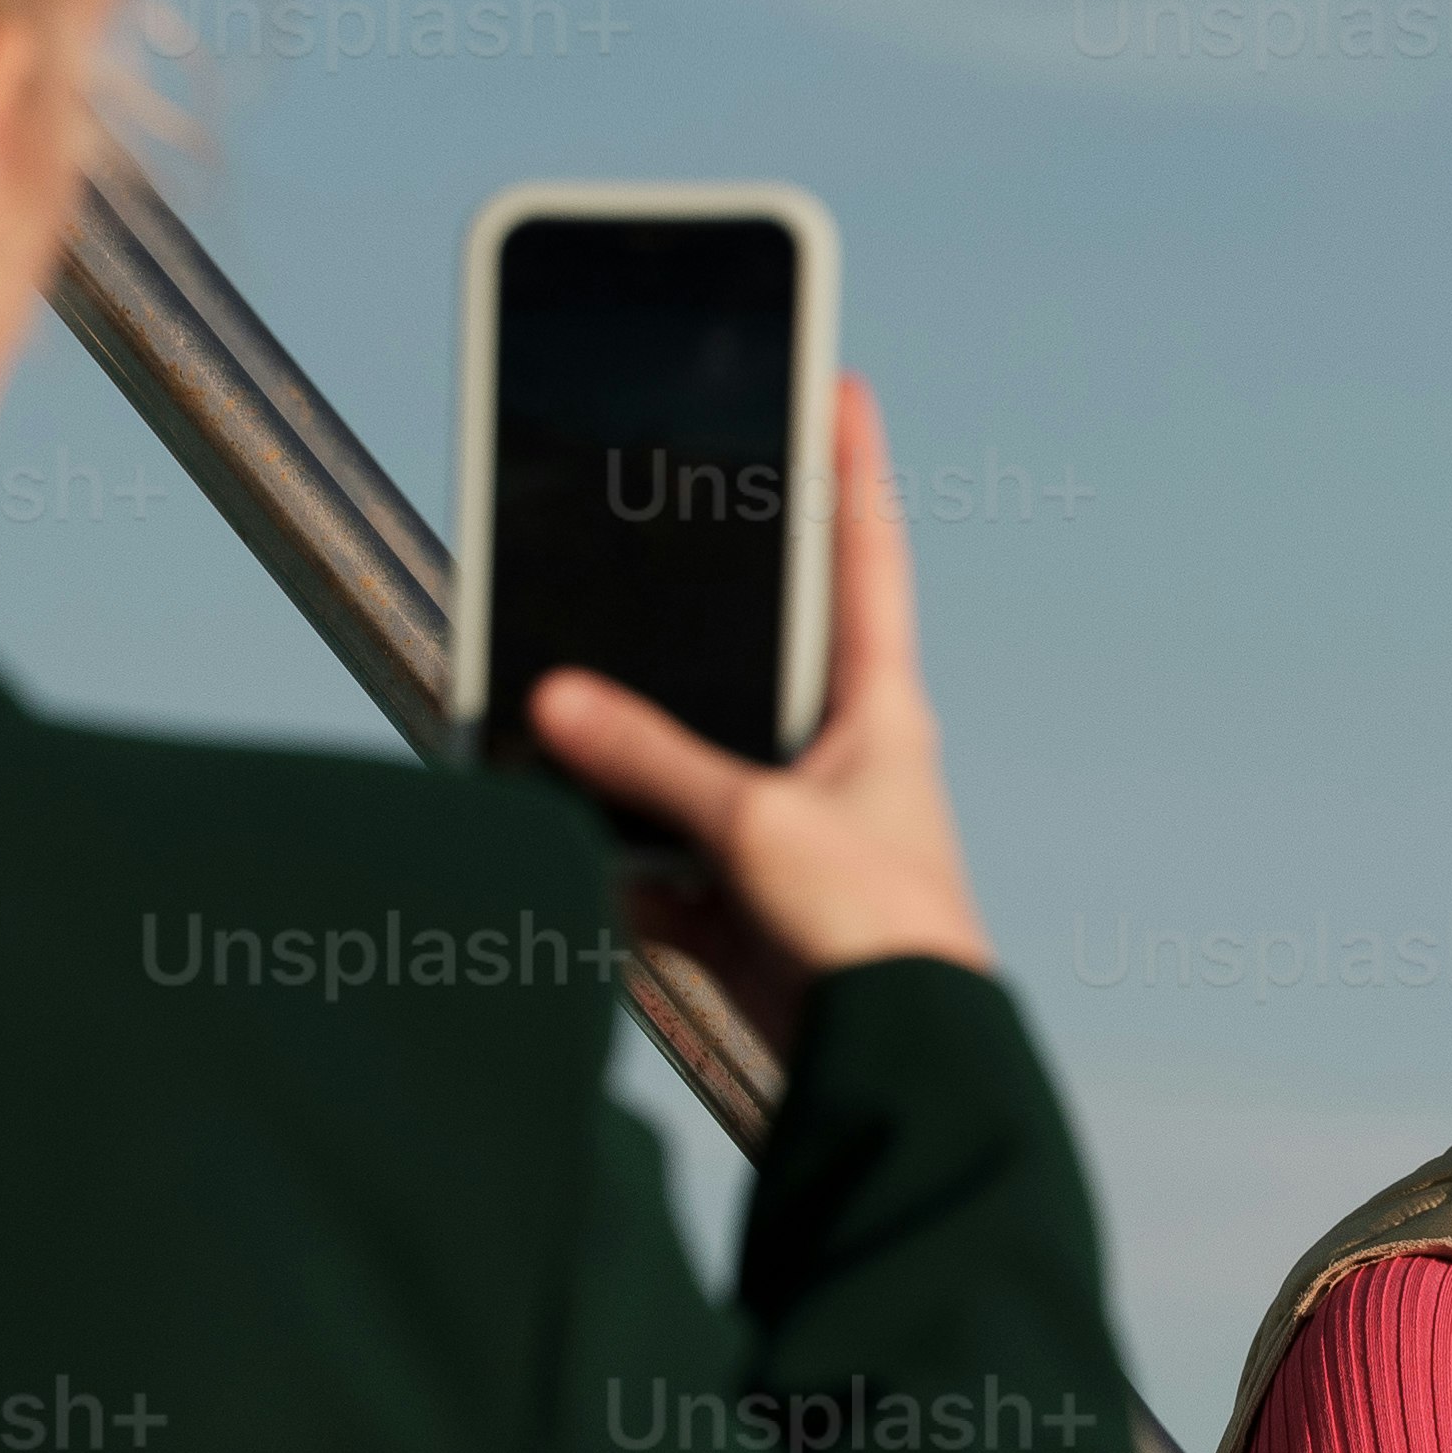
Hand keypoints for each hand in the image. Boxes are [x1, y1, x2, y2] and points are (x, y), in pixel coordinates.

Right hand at [527, 379, 986, 1011]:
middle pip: (753, 648)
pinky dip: (617, 861)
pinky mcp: (746, 898)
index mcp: (879, 705)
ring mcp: (788, 825)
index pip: (864, 555)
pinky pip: (660, 857)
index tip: (839, 383)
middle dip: (692, 610)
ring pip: (689, 755)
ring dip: (632, 750)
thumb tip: (554, 703)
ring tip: (558, 701)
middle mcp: (840, 753)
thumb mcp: (756, 823)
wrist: (898, 1069)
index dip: (850, 467)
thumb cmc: (876, 933)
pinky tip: (570, 849)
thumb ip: (649, 761)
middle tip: (648, 525)